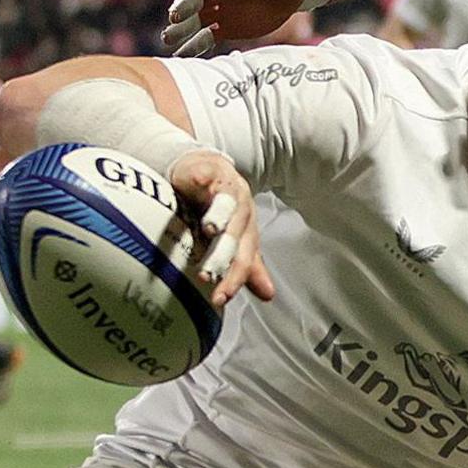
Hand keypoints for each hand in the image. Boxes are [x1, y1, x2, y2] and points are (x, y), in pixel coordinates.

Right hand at [166, 150, 275, 306]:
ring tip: (210, 230)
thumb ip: (246, 264)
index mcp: (246, 228)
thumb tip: (268, 296)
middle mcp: (240, 209)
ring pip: (225, 204)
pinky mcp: (210, 169)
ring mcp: (227, 187)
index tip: (218, 301)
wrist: (206, 167)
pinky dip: (204, 180)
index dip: (234, 279)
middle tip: (206, 277)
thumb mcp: (231, 236)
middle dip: (222, 256)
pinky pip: (208, 175)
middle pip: (235, 235)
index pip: (243, 257)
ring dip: (219, 216)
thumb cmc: (216, 206)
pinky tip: (199, 185)